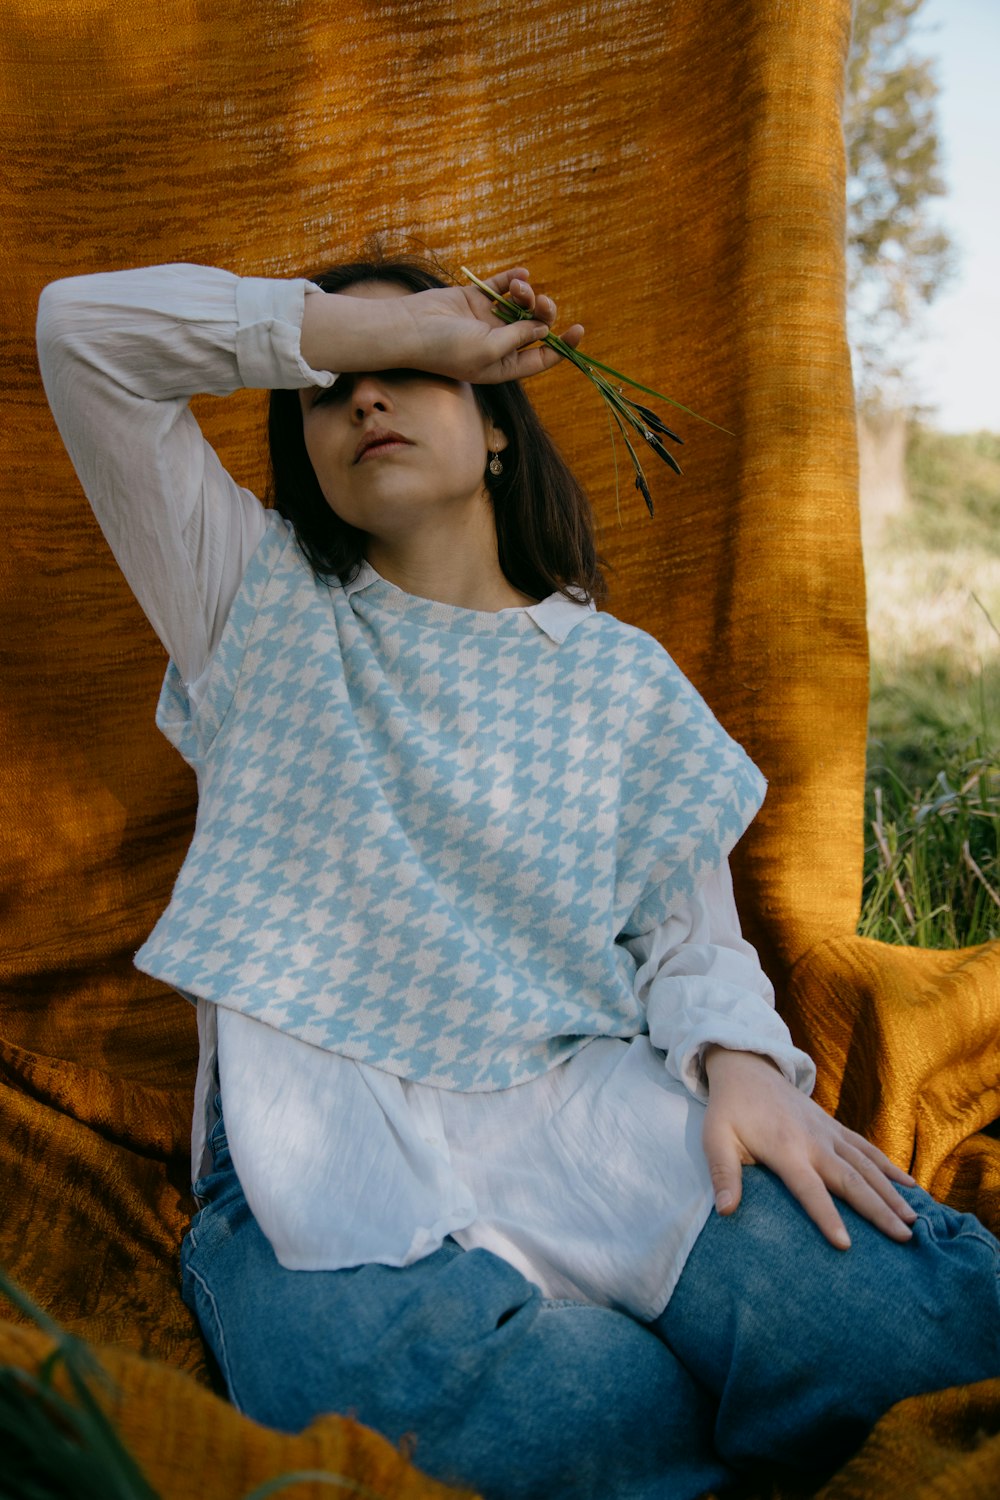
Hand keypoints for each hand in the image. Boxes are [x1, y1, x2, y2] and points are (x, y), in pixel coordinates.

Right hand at [393, 265, 584, 383]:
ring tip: (520, 287)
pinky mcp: (475, 299)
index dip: (562, 346)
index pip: (540, 358)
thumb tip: (543, 329)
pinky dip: (514, 280)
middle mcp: (498, 344)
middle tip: (543, 303)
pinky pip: (501, 287)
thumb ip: (518, 338)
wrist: (411, 328)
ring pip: (519, 306)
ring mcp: (486, 321)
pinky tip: (522, 274)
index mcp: (503, 366)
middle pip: (533, 328)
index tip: (578, 329)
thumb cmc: (447, 348)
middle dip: (544, 313)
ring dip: (526, 294)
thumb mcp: (489, 349)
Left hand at [701, 1046, 918, 1249]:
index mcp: (785, 1148)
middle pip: (851, 1179)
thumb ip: (723, 1174)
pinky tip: (910, 1185)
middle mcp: (814, 1141)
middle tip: (904, 1237)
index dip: (826, 1216)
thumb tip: (725, 1212)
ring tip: (915, 1219)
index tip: (846, 1244)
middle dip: (878, 1209)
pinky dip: (890, 1167)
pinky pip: (867, 1149)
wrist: (747, 1068)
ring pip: (867, 1165)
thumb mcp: (715, 1138)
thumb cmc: (729, 1109)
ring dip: (892, 1192)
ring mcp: (828, 1132)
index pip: (809, 1189)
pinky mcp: (835, 1126)